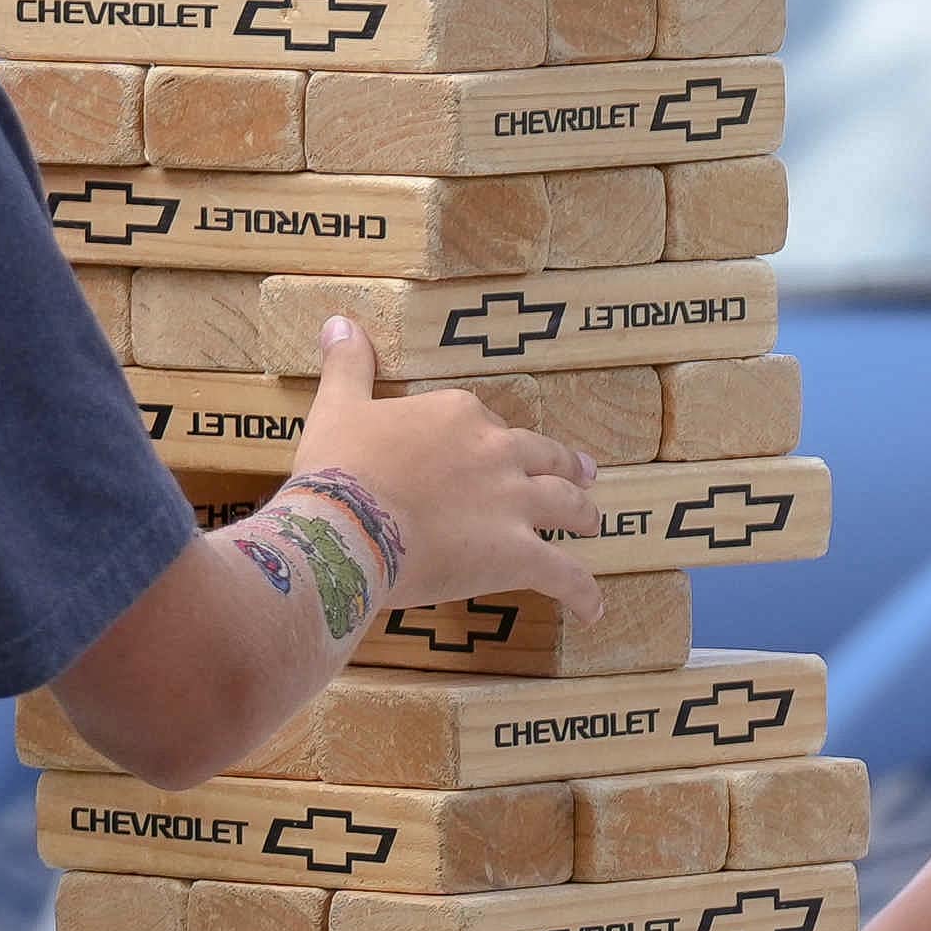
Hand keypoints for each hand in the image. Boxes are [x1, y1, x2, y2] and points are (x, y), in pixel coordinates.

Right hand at [290, 317, 600, 610]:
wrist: (347, 525)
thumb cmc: (337, 469)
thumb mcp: (339, 406)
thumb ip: (347, 366)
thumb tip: (339, 321)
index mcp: (458, 415)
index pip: (485, 424)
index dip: (488, 442)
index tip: (487, 454)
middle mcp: (496, 452)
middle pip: (541, 457)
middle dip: (563, 466)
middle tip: (582, 474)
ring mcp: (513, 503)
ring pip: (565, 504)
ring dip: (582, 514)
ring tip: (592, 523)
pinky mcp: (517, 555)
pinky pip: (564, 575)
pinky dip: (583, 592)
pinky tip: (593, 609)